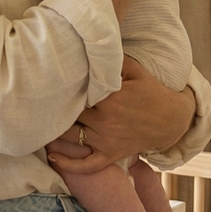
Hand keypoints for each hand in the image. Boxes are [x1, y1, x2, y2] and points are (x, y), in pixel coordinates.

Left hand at [47, 57, 195, 173]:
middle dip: (55, 108)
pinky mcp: (110, 155)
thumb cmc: (151, 91)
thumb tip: (90, 46)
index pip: (76, 92)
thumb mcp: (134, 69)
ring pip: (71, 137)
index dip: (60, 88)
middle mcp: (105, 120)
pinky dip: (69, 165)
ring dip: (54, 132)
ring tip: (38, 123)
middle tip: (37, 102)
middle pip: (69, 113)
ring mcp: (107, 140)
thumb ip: (112, 60)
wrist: (173, 120)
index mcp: (109, 98)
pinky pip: (87, 165)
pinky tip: (52, 158)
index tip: (47, 83)